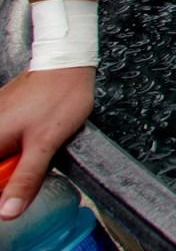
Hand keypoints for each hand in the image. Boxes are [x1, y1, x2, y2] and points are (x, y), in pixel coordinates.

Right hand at [0, 68, 94, 218]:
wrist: (67, 65)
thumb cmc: (59, 98)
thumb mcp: (45, 144)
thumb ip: (25, 180)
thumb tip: (8, 211)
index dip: (1, 186)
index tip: (11, 190)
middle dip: (10, 174)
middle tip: (30, 163)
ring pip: (2, 155)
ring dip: (15, 162)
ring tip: (35, 147)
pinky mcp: (3, 116)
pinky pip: (5, 142)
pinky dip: (17, 148)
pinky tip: (34, 139)